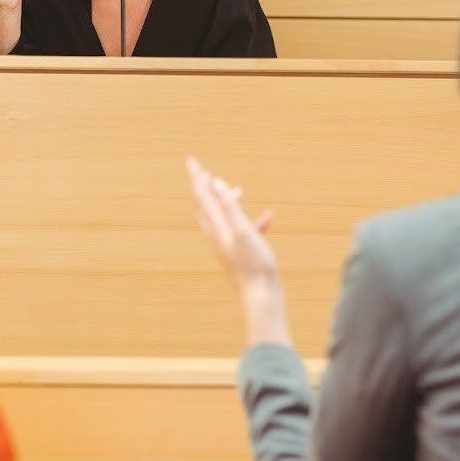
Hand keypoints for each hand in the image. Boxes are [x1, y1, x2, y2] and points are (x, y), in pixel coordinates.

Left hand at [186, 157, 290, 345]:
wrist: (261, 299)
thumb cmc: (254, 266)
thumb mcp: (243, 231)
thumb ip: (229, 207)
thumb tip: (215, 183)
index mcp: (217, 228)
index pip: (203, 196)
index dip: (198, 177)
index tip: (192, 161)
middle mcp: (218, 237)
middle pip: (207, 207)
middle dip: (207, 189)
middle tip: (207, 174)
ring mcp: (229, 247)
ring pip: (224, 219)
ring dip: (229, 203)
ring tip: (238, 192)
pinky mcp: (241, 256)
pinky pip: (244, 232)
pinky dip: (252, 221)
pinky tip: (267, 220)